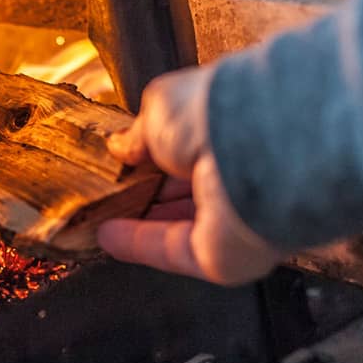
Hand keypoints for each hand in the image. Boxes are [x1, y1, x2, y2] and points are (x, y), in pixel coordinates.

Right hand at [97, 67, 282, 284]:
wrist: (261, 146)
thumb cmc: (223, 112)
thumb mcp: (162, 108)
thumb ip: (138, 132)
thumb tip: (121, 145)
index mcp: (235, 130)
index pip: (190, 149)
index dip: (154, 156)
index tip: (123, 160)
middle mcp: (241, 174)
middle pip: (186, 191)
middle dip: (146, 191)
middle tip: (110, 190)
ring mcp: (234, 217)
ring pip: (178, 224)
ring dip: (137, 221)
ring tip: (100, 215)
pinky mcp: (223, 254)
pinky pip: (172, 250)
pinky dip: (138, 243)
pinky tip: (109, 235)